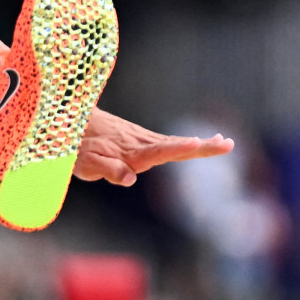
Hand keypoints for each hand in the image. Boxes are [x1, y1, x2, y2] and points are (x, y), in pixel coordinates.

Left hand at [74, 108, 232, 185]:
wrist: (71, 121)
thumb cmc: (77, 147)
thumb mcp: (85, 162)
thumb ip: (107, 169)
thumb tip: (131, 178)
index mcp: (130, 152)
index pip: (158, 151)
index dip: (178, 148)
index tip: (197, 143)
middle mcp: (141, 143)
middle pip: (176, 145)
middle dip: (203, 147)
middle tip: (228, 144)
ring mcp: (143, 140)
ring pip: (175, 143)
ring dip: (201, 144)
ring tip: (225, 143)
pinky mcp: (142, 140)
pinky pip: (168, 143)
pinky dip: (187, 143)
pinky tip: (200, 142)